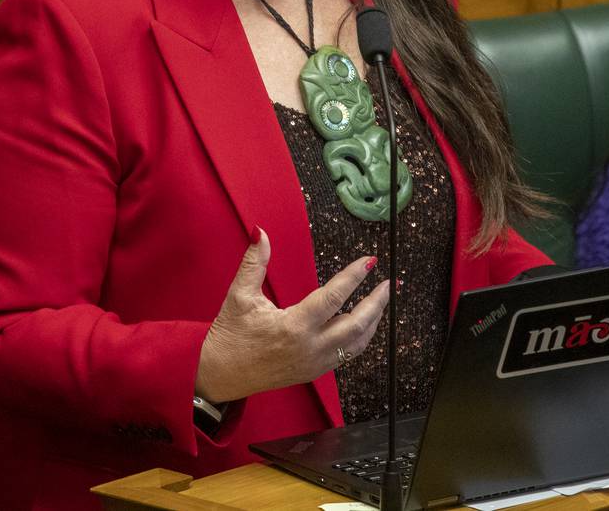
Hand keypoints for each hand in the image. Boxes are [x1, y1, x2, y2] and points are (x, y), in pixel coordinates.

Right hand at [195, 227, 389, 402]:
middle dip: (377, 303)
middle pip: (357, 324)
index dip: (354, 277)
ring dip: (372, 322)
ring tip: (381, 302)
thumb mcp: (239, 296)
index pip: (333, 297)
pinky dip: (360, 338)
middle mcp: (310, 348)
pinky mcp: (313, 372)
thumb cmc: (229, 335)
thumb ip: (254, 262)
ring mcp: (314, 363)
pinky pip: (346, 355)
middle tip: (389, 284)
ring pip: (357, 343)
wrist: (219, 375)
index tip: (369, 262)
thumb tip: (259, 232)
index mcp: (294, 327)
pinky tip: (363, 325)